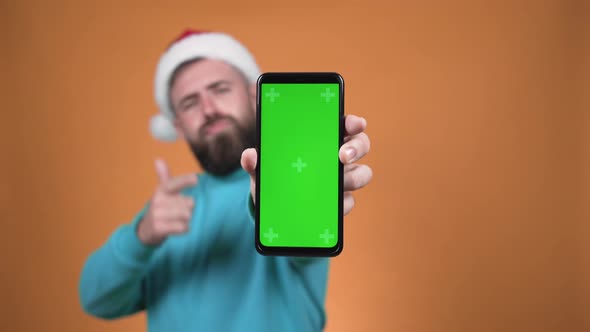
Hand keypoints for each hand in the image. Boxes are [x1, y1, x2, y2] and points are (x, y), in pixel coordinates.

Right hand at [137, 159, 197, 244]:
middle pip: (189, 203)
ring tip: (177, 219)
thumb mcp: (162, 192)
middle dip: (189, 208)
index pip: (174, 183)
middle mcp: (157, 201)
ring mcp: (157, 215)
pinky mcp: (159, 228)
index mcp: (161, 190)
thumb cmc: (160, 208)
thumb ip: (164, 176)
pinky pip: (183, 227)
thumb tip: (158, 159)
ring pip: (187, 215)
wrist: (147, 230)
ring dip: (187, 219)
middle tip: (179, 211)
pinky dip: (184, 229)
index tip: (195, 179)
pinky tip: (177, 228)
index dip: (185, 180)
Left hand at [241, 114, 371, 215]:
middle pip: (361, 144)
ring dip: (354, 177)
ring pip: (362, 173)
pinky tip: (334, 205)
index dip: (353, 121)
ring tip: (339, 183)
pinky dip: (343, 203)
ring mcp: (342, 178)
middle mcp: (337, 156)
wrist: (273, 209)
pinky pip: (350, 200)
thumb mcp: (261, 169)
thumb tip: (250, 156)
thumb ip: (255, 161)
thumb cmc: (273, 178)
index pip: (344, 124)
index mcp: (321, 138)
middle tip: (343, 155)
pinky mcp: (341, 201)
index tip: (354, 123)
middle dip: (357, 147)